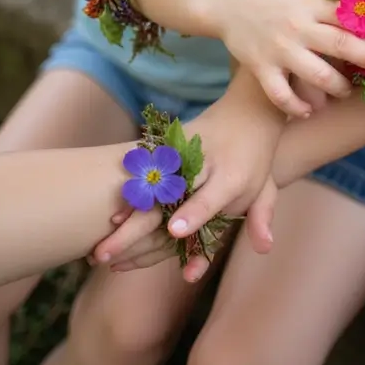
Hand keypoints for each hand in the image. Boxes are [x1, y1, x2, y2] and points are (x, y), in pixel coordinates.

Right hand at [92, 72, 281, 280]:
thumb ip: (261, 218)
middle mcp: (204, 162)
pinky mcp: (167, 147)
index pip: (210, 196)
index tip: (172, 231)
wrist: (246, 110)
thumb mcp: (264, 188)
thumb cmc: (254, 160)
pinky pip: (143, 175)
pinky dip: (124, 197)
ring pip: (147, 188)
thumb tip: (265, 248)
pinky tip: (106, 223)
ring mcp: (181, 152)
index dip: (194, 213)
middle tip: (107, 255)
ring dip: (122, 217)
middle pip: (167, 196)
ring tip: (99, 248)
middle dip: (137, 226)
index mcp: (232, 174)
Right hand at [218, 0, 364, 116]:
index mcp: (311, 1)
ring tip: (345, 91)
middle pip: (342, 44)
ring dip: (338, 87)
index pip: (350, 13)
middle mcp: (299, 26)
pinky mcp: (261, 66)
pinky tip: (308, 111)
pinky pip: (282, 96)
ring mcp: (280, 48)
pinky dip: (297, 108)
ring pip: (318, 76)